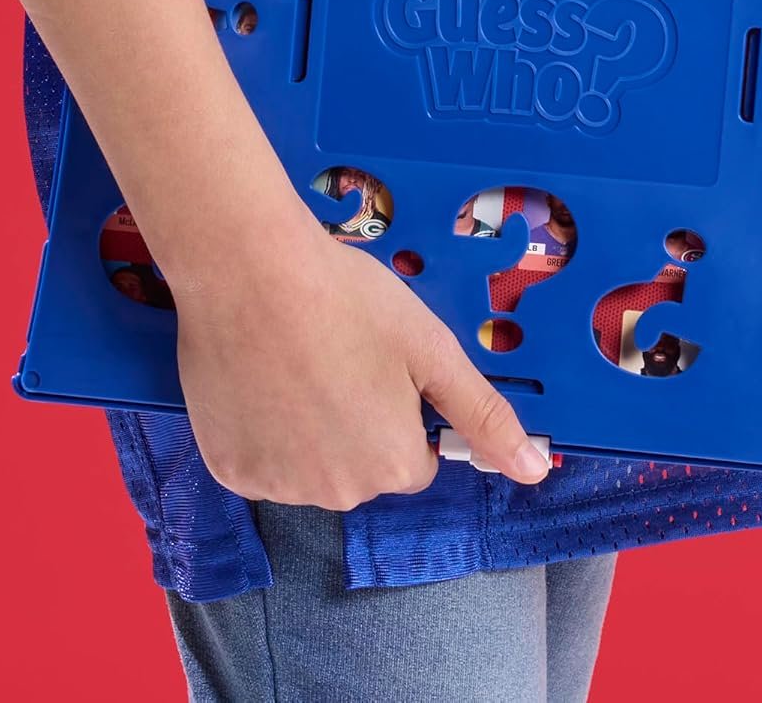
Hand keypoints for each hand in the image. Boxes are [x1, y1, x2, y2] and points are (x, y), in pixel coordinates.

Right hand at [170, 199, 551, 509]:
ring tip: (295, 361)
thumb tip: (534, 471)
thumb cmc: (346, 299)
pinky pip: (259, 460)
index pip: (414, 459)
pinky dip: (260, 430)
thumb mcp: (431, 349)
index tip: (378, 363)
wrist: (249, 270)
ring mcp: (277, 485)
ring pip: (309, 465)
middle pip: (361, 467)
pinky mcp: (227, 468)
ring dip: (307, 429)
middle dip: (356, 422)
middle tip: (336, 355)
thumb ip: (483, 416)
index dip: (401, 409)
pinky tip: (259, 379)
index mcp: (394, 466)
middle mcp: (338, 492)